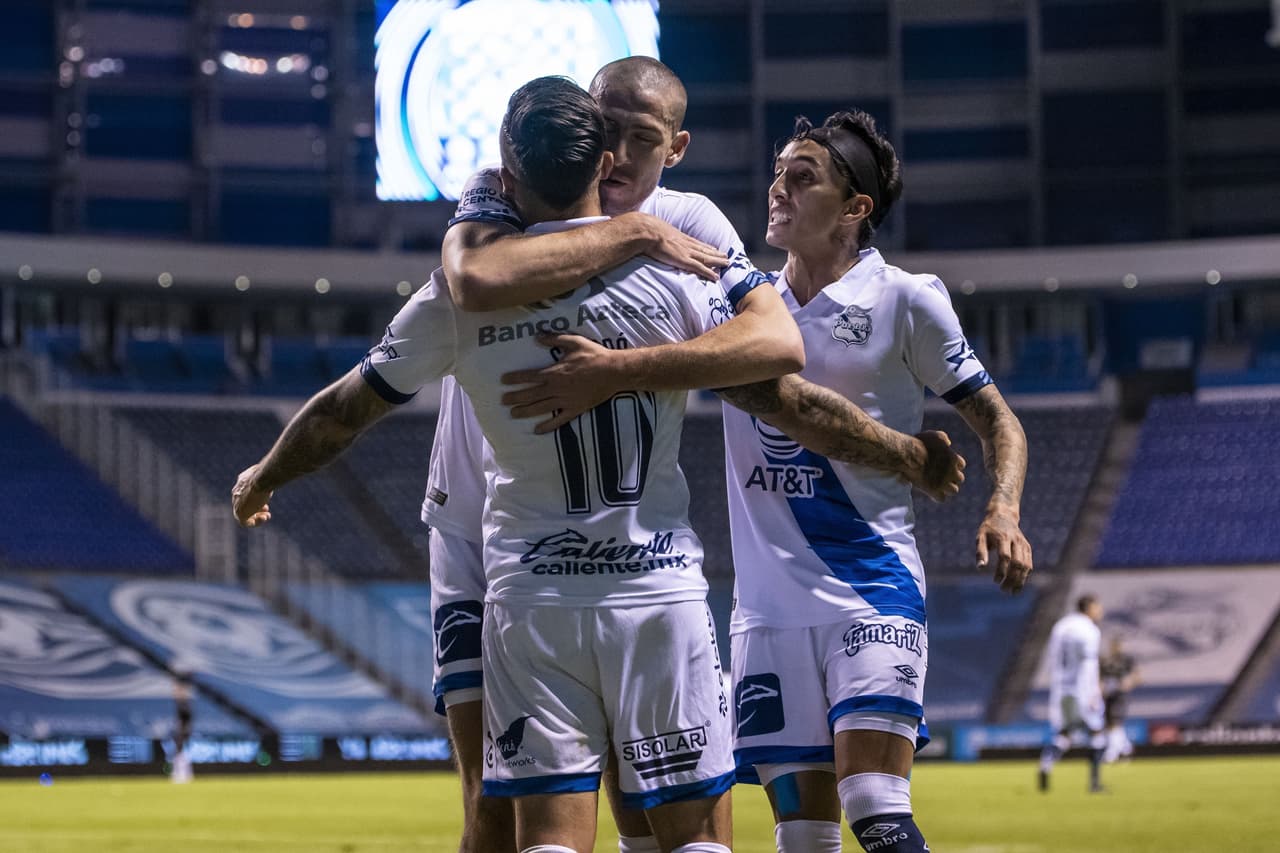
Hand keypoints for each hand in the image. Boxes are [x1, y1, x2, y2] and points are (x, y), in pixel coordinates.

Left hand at [232, 464, 272, 527]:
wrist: (262, 480)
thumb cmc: (268, 474)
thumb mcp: (268, 471)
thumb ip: (268, 474)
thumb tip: (279, 470)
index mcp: (241, 482)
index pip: (245, 493)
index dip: (256, 497)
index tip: (265, 499)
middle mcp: (236, 492)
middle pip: (243, 504)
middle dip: (255, 508)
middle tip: (266, 508)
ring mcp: (237, 504)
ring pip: (243, 514)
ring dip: (256, 517)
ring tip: (266, 516)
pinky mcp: (240, 513)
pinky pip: (245, 522)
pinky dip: (255, 522)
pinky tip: (264, 518)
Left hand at [500, 334, 625, 432]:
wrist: (614, 372)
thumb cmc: (594, 355)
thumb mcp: (574, 342)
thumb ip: (554, 339)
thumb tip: (536, 337)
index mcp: (554, 372)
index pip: (529, 376)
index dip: (514, 378)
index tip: (503, 381)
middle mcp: (557, 388)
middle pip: (531, 394)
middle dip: (515, 397)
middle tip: (503, 401)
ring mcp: (565, 400)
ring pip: (541, 408)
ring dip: (525, 411)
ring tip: (513, 414)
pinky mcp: (576, 409)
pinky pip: (559, 420)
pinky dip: (548, 426)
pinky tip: (538, 430)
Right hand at [636, 213, 727, 280]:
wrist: (647, 231)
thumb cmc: (648, 230)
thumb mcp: (656, 230)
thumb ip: (659, 235)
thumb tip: (654, 238)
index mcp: (679, 236)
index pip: (696, 243)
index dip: (706, 246)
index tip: (714, 248)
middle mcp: (686, 244)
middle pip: (705, 249)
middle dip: (716, 253)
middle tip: (726, 256)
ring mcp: (686, 252)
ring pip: (706, 258)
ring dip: (717, 261)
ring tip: (726, 263)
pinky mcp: (684, 260)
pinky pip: (700, 268)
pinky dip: (709, 272)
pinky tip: (716, 277)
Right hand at [909, 430, 964, 501]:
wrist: (910, 456)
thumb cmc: (919, 444)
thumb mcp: (933, 435)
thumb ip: (942, 437)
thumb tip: (948, 443)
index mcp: (954, 459)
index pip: (961, 465)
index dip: (953, 466)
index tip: (944, 465)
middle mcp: (953, 472)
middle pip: (960, 479)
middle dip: (952, 478)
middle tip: (940, 476)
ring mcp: (945, 482)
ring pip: (954, 490)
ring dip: (947, 489)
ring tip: (936, 486)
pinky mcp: (935, 491)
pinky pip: (942, 499)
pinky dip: (936, 496)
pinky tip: (929, 491)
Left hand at [976, 506, 1032, 592]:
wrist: (1004, 515)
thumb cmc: (989, 528)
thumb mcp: (980, 537)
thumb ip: (980, 552)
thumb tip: (980, 568)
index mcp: (1003, 538)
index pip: (1005, 557)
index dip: (1001, 570)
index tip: (996, 581)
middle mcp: (1016, 541)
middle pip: (1018, 563)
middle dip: (1012, 578)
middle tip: (1004, 590)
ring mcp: (1024, 544)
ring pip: (1026, 565)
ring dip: (1020, 580)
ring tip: (1013, 592)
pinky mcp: (1028, 548)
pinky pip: (1029, 563)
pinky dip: (1025, 575)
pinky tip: (1019, 584)